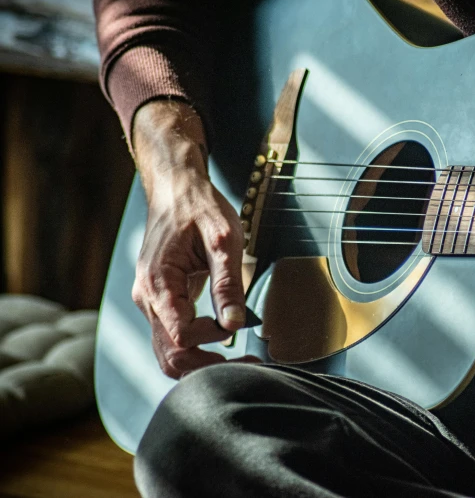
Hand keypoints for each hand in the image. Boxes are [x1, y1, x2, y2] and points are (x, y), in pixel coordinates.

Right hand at [130, 100, 258, 378]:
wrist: (177, 189)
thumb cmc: (201, 208)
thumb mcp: (224, 240)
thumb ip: (228, 283)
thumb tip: (234, 324)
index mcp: (159, 283)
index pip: (180, 336)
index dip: (212, 338)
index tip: (236, 323)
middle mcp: (148, 298)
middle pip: (170, 355)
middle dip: (208, 365)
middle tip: (247, 363)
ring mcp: (150, 302)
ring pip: (168, 353)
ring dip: (202, 362)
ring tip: (238, 359)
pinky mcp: (160, 302)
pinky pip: (172, 338)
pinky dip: (196, 349)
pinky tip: (223, 342)